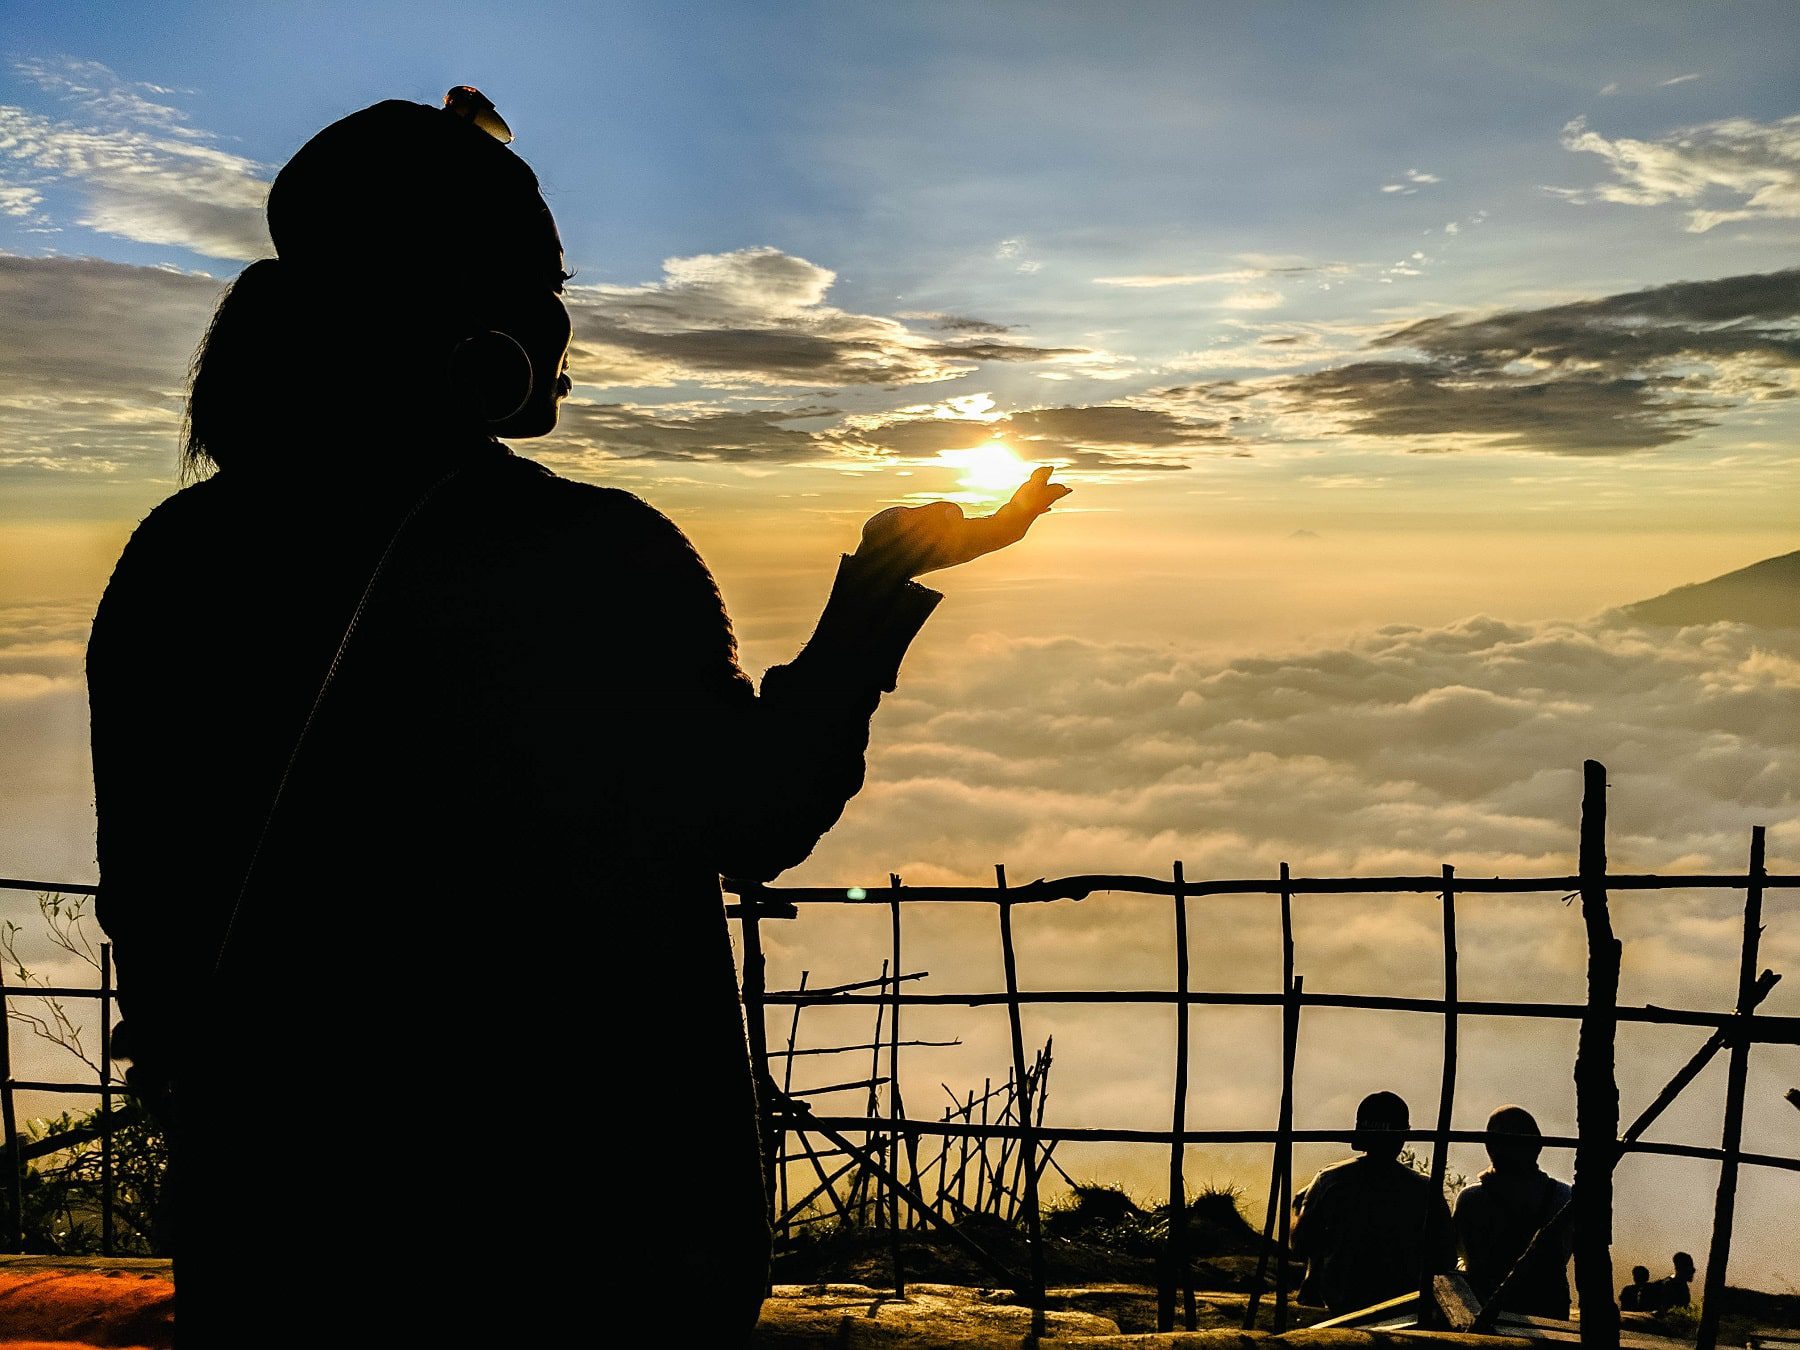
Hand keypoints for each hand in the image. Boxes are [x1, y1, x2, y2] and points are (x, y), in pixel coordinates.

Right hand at [854, 465, 1071, 578]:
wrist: (879, 563)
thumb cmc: (886, 540)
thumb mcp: (897, 524)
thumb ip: (926, 517)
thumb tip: (955, 511)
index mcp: (962, 543)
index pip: (1008, 524)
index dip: (1029, 502)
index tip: (1041, 475)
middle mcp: (973, 546)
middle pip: (1016, 524)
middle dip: (1036, 498)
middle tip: (1054, 472)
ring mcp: (972, 544)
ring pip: (1012, 525)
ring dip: (1030, 504)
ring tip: (1048, 482)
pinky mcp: (967, 538)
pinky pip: (1001, 523)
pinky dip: (1017, 508)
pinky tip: (1024, 497)